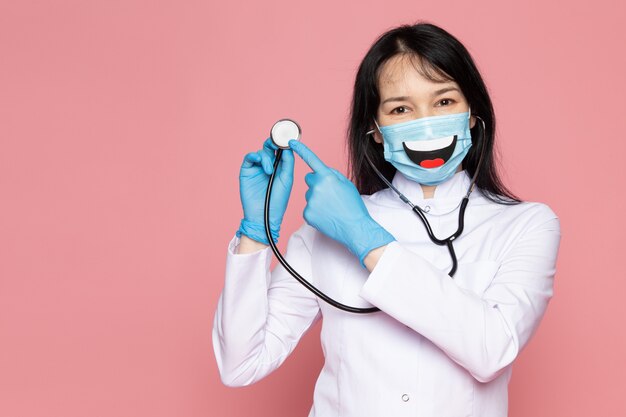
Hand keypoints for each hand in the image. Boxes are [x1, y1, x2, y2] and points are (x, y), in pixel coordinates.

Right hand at [237, 138, 293, 244]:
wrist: (264, 215)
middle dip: (273, 143)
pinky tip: (260, 163)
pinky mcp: (246, 171)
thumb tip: (288, 146)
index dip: (283, 142)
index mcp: (279, 167)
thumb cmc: (278, 200)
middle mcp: (268, 165)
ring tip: (269, 171)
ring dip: (265, 157)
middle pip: (269, 148)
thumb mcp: (287, 179)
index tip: (287, 137)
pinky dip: (254, 157)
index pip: (280, 150)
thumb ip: (288, 162)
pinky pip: (249, 158)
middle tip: (276, 143)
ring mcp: (256, 168)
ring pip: (260, 152)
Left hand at [289, 140, 394, 266]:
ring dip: (317, 198)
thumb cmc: (353, 205)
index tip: (291, 143)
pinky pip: (308, 207)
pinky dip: (315, 211)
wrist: (354, 227)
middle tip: (330, 195)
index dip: (301, 150)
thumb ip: (332, 174)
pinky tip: (325, 215)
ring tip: (330, 207)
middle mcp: (316, 187)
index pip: (311, 160)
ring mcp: (310, 201)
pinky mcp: (306, 213)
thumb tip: (321, 171)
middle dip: (317, 184)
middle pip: (310, 179)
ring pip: (309, 194)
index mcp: (327, 177)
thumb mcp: (346, 184)